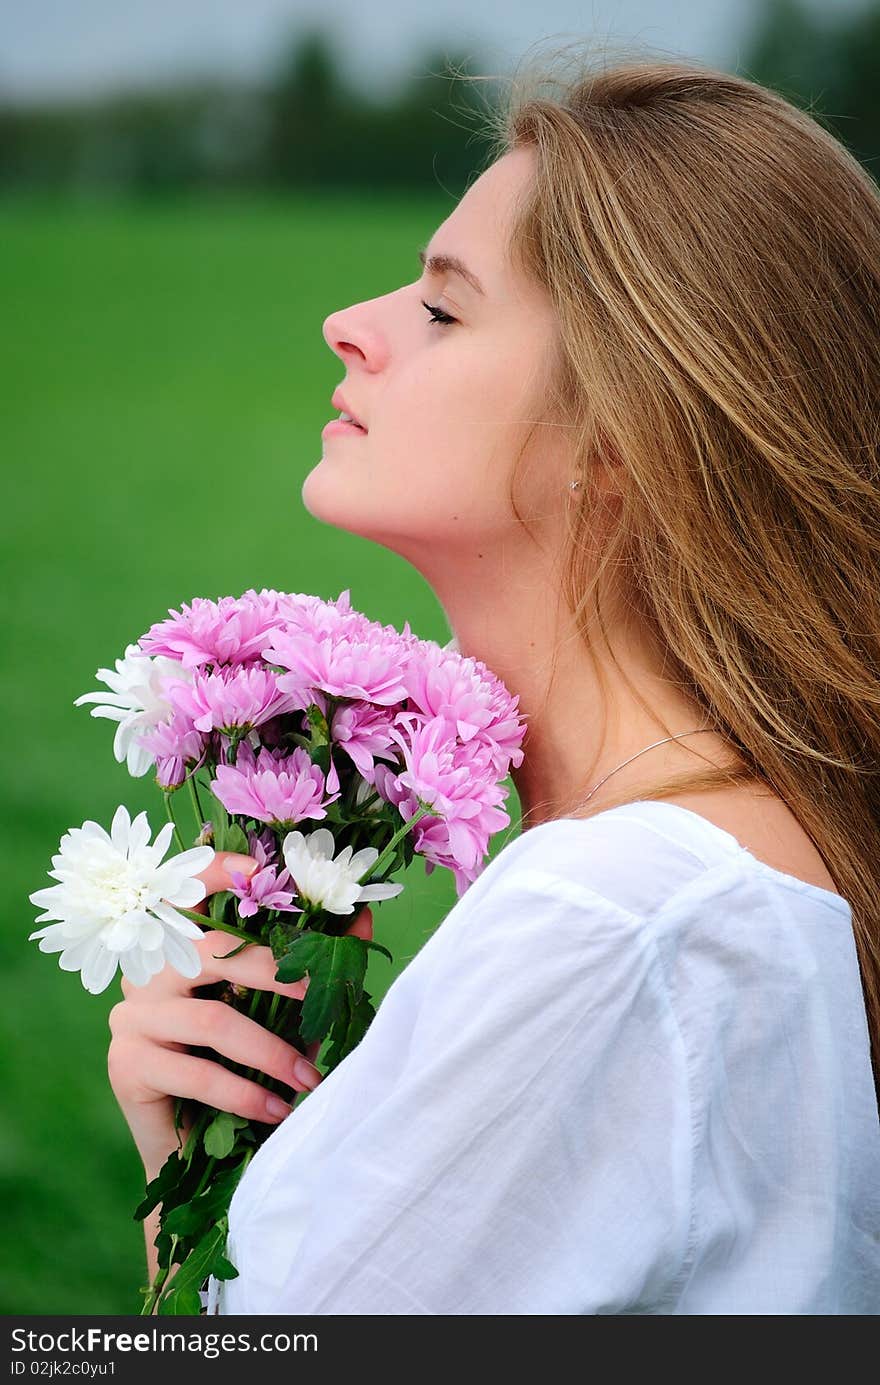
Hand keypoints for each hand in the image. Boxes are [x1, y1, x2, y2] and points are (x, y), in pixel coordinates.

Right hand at [107, 849, 372, 1177]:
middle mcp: (147, 970)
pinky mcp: (128, 1063)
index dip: (218, 873)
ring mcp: (132, 1015)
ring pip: (213, 1020)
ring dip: (272, 1051)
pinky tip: (279, 1109)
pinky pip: (197, 1074)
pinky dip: (246, 1094)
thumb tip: (364, 921)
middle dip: (277, 972)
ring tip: (309, 1078)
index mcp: (179, 946)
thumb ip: (312, 968)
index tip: (260, 867)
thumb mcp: (279, 1014)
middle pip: (213, 951)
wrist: (190, 1146)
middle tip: (323, 996)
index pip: (187, 893)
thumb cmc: (238, 1067)